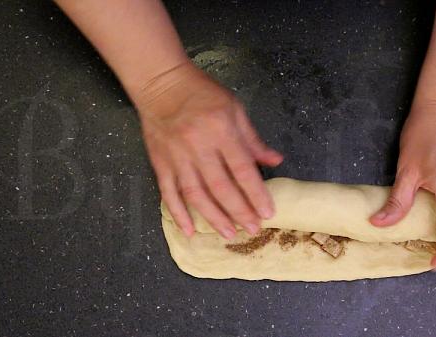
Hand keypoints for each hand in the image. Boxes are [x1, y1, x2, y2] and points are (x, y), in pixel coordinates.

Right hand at [134, 62, 282, 238]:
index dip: (256, 193)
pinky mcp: (160, 163)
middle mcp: (198, 146)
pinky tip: (189, 230)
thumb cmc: (202, 93)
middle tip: (253, 229)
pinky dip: (178, 214)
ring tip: (228, 234)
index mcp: (220, 130)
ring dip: (213, 217)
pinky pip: (168, 193)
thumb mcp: (234, 108)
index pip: (242, 169)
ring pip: (196, 194)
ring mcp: (176, 157)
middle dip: (238, 211)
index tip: (268, 212)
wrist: (161, 83)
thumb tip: (275, 161)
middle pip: (220, 186)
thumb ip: (253, 139)